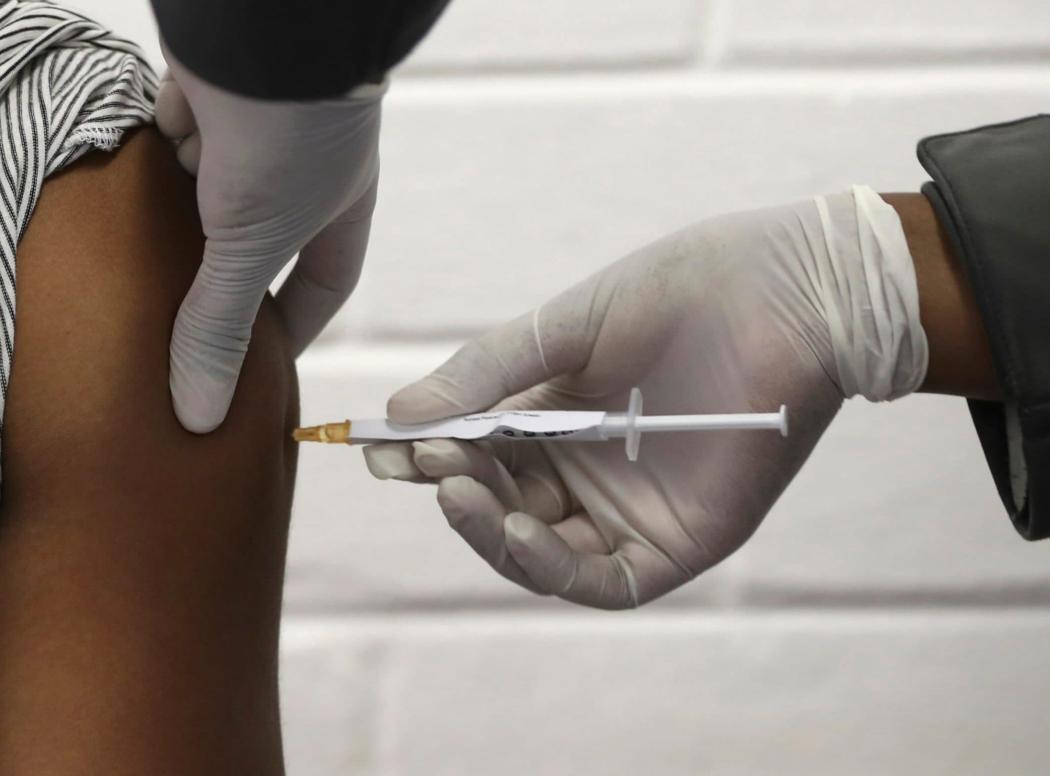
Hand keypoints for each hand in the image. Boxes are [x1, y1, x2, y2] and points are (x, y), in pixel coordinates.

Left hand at [156, 43, 382, 431]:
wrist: (263, 25)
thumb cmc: (291, 137)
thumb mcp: (252, 245)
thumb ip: (220, 326)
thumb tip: (198, 417)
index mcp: (337, 207)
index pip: (324, 282)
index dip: (297, 326)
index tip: (264, 367)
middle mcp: (299, 171)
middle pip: (257, 242)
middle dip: (222, 281)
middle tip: (182, 331)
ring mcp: (251, 129)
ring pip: (207, 191)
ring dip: (178, 219)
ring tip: (136, 274)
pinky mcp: (202, 93)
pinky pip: (171, 138)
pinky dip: (152, 160)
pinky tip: (122, 190)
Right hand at [365, 187, 927, 608]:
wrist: (794, 289)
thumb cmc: (686, 291)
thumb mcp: (566, 327)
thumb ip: (487, 373)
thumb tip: (398, 418)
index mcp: (559, 416)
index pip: (477, 453)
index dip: (428, 454)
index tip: (381, 446)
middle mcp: (588, 471)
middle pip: (501, 506)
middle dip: (456, 486)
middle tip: (428, 458)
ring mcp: (631, 511)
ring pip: (540, 552)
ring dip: (490, 529)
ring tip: (457, 487)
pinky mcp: (677, 543)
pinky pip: (601, 580)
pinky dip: (550, 564)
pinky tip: (516, 527)